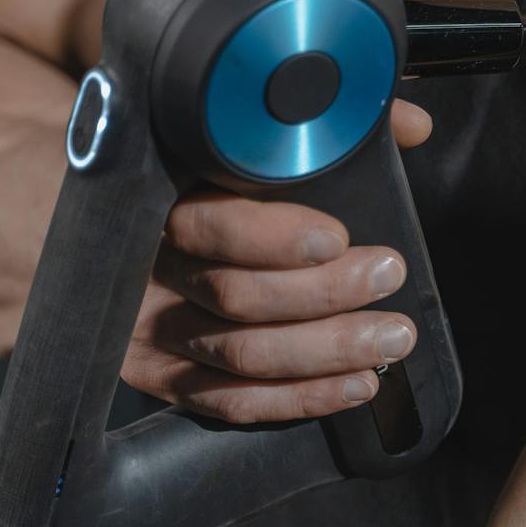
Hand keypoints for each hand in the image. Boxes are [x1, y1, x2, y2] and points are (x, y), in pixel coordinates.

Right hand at [122, 99, 432, 421]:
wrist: (113, 230)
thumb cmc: (206, 181)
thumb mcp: (252, 146)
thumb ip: (330, 130)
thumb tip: (412, 125)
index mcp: (163, 198)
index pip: (212, 224)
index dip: (276, 238)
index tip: (337, 238)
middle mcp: (148, 266)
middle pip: (235, 294)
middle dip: (324, 294)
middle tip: (386, 276)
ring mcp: (147, 327)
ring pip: (240, 353)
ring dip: (327, 351)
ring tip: (389, 337)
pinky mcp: (155, 374)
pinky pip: (229, 402)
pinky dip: (299, 398)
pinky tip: (354, 384)